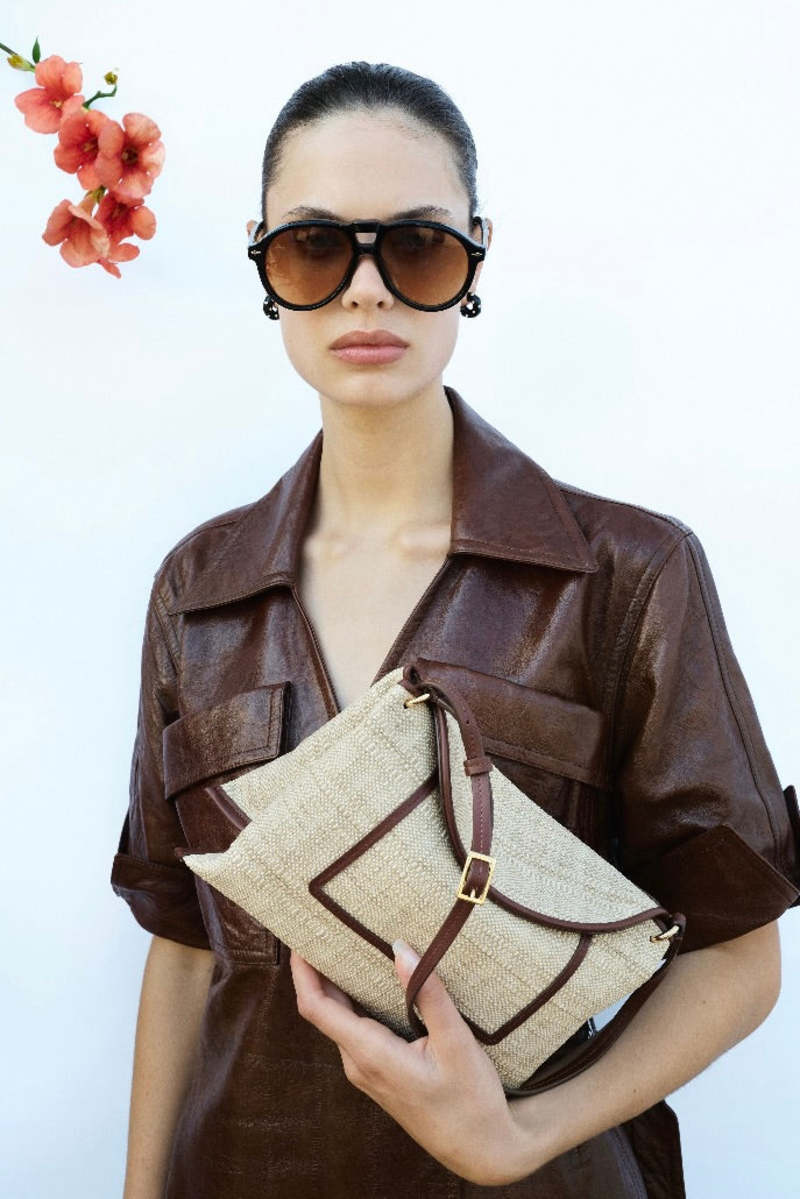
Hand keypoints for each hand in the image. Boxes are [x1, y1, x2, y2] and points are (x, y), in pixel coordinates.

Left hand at [289, 939, 534, 1185]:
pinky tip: (367, 977)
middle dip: (316, 969)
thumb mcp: (457, 1042)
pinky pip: (352, 1029)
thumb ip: (428, 994)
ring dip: (333, 983)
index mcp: (370, 1055)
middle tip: (323, 925)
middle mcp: (358, 1063)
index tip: (301, 936)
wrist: (481, 1150)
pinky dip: (350, 999)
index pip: (316, 1008)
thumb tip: (399, 948)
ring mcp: (366, 1070)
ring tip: (342, 942)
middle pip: (322, 1009)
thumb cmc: (471, 1099)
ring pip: (337, 1019)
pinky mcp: (377, 1072)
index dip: (302, 971)